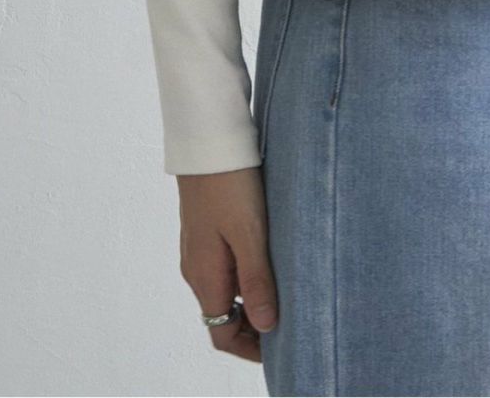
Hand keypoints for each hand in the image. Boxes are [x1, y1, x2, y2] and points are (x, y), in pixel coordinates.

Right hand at [176, 166, 277, 363]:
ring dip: (251, 299)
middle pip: (222, 314)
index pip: (221, 334)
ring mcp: (200, 247)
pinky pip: (225, 265)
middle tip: (292, 322)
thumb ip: (256, 280)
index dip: (250, 348)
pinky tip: (271, 259)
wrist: (207, 140)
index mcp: (205, 277)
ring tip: (288, 292)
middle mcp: (196, 268)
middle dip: (253, 326)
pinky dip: (246, 275)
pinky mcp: (206, 228)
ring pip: (225, 289)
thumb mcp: (249, 233)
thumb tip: (267, 327)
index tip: (282, 349)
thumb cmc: (230, 184)